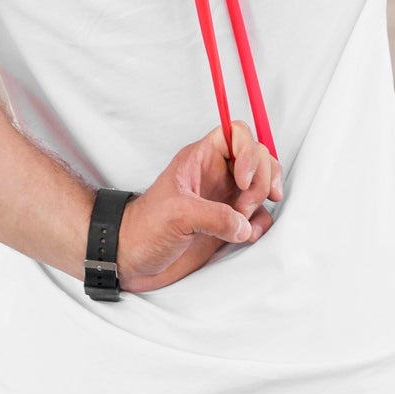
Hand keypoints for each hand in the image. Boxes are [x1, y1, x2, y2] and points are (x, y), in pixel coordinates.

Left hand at [116, 120, 282, 293]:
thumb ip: (215, 216)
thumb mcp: (177, 214)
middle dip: (259, 181)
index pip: (236, 133)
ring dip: (261, 203)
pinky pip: (259, 217)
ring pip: (262, 186)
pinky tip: (244, 236)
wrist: (132, 260)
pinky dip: (259, 225)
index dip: (248, 150)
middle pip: (258, 158)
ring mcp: (225, 198)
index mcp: (201, 159)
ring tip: (243, 222)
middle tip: (243, 206)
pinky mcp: (229, 223)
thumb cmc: (145, 228)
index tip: (243, 178)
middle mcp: (217, 174)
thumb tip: (244, 225)